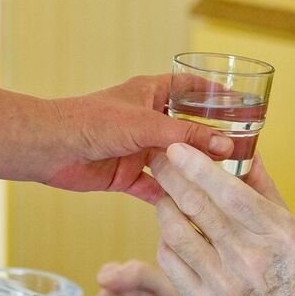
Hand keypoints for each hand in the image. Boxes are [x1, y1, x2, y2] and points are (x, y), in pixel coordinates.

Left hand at [44, 76, 231, 203]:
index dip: (216, 93)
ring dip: (194, 172)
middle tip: (244, 152)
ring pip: (174, 162)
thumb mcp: (147, 125)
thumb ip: (187, 136)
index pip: (191, 88)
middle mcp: (146, 120)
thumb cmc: (92, 122)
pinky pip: (155, 187)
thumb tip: (226, 146)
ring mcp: (137, 149)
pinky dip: (171, 197)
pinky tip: (193, 208)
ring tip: (225, 184)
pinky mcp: (126, 175)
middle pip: (187, 130)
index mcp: (151, 94)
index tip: (243, 103)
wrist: (50, 148)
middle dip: (211, 140)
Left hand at [150, 144, 294, 295]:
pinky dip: (166, 239)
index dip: (198, 166)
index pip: (229, 192)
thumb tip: (248, 151)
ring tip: (165, 193)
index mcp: (280, 236)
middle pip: (197, 207)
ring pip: (176, 232)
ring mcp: (224, 284)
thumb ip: (268, 193)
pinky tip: (171, 229)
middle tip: (157, 157)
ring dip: (165, 206)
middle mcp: (250, 259)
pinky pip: (171, 262)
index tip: (177, 147)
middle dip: (171, 176)